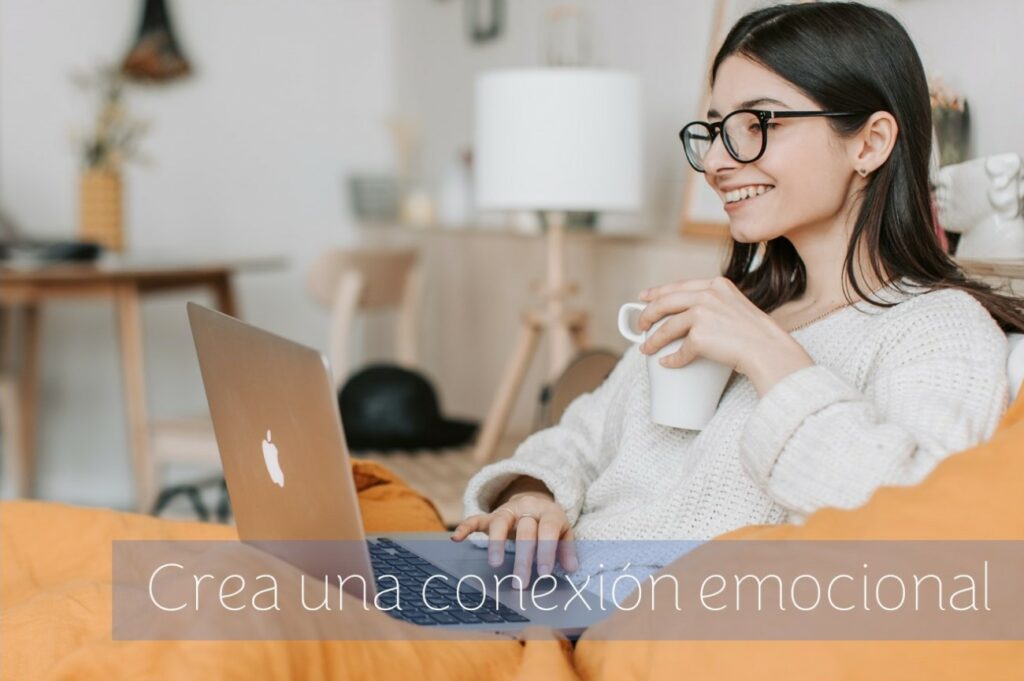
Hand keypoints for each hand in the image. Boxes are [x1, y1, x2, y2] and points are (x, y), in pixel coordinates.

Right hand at [451, 491, 577, 586]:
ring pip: (500, 522)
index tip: (545, 573)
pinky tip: (456, 539)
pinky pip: (476, 519)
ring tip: (495, 564)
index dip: (547, 550)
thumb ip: (567, 549)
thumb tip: (572, 569)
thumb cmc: (550, 524)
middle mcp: (527, 509)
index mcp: (549, 513)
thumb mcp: (564, 533)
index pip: (548, 530)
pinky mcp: (491, 515)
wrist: (535, 501)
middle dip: (523, 557)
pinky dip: (465, 527)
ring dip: (497, 543)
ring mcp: (508, 511)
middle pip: (525, 530)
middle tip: (521, 582)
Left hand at [636, 276, 813, 394]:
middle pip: (665, 302)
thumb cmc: (757, 335)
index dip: (657, 292)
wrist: (769, 350)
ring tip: (646, 348)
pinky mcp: (700, 335)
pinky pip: (679, 350)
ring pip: (667, 327)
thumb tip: (690, 318)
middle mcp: (708, 295)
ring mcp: (702, 314)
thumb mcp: (737, 306)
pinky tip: (667, 363)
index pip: (679, 285)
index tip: (643, 297)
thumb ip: (716, 304)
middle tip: (640, 325)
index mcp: (717, 285)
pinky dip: (671, 359)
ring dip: (653, 340)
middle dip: (647, 314)